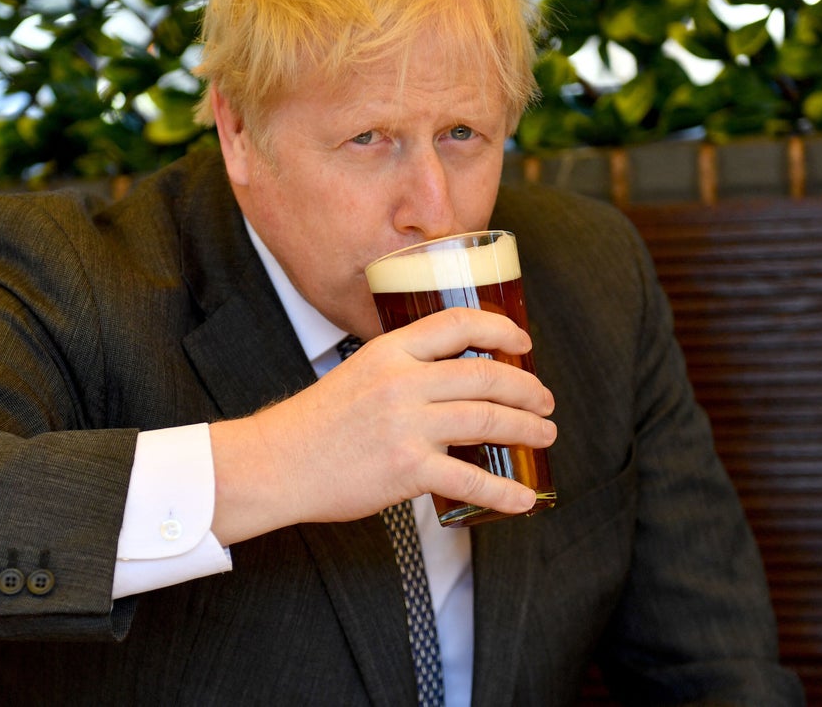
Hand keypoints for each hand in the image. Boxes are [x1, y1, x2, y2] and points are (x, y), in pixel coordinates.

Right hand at [208, 307, 556, 544]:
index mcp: (390, 351)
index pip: (457, 324)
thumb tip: (449, 380)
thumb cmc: (316, 424)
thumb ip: (401, 371)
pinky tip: (522, 498)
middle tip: (544, 402)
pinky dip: (503, 492)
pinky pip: (470, 479)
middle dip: (526, 388)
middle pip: (484, 375)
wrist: (277, 463)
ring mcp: (406, 425)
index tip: (523, 343)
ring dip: (526, 430)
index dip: (499, 329)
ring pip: (487, 420)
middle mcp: (402, 381)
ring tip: (544, 437)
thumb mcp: (357, 374)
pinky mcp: (406, 468)